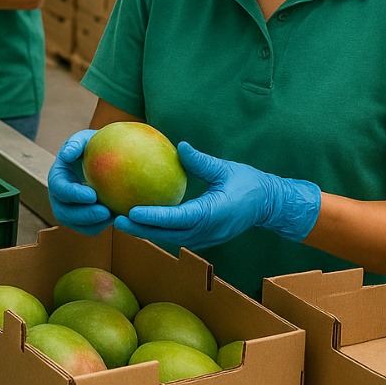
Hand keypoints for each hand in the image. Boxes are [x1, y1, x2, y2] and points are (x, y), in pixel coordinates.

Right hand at [46, 129, 113, 234]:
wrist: (103, 161)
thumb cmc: (93, 147)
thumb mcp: (85, 139)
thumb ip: (76, 144)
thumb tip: (67, 154)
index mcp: (57, 178)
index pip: (60, 189)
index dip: (74, 194)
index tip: (93, 195)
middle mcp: (59, 198)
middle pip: (65, 213)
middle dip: (84, 215)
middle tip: (106, 212)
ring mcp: (70, 211)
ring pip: (77, 224)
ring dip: (95, 223)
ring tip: (115, 216)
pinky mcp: (83, 220)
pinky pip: (91, 229)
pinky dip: (102, 225)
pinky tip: (118, 217)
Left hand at [113, 141, 321, 251]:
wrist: (269, 205)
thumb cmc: (249, 183)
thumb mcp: (226, 168)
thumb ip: (201, 161)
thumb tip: (179, 146)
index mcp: (213, 214)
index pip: (177, 218)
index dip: (153, 217)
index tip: (132, 212)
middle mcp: (207, 230)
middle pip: (167, 234)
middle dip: (140, 229)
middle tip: (116, 219)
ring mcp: (205, 238)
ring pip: (169, 238)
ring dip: (146, 232)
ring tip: (121, 221)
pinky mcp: (203, 238)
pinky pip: (176, 235)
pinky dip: (157, 230)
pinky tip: (140, 221)